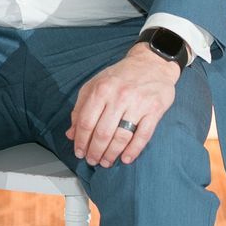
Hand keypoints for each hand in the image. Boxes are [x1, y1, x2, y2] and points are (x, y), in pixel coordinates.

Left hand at [69, 44, 179, 167]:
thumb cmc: (120, 76)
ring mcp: (138, 104)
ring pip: (121, 137)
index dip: (81, 141)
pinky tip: (125, 158)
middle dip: (95, 151)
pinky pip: (143, 136)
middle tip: (92, 161)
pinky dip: (133, 150)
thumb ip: (81, 109)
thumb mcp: (95, 85)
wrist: (151, 63)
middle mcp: (119, 96)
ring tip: (106, 162)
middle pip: (102, 133)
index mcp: (101, 89)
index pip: (86, 122)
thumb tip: (71, 134)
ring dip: (111, 154)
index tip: (79, 152)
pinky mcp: (154, 110)